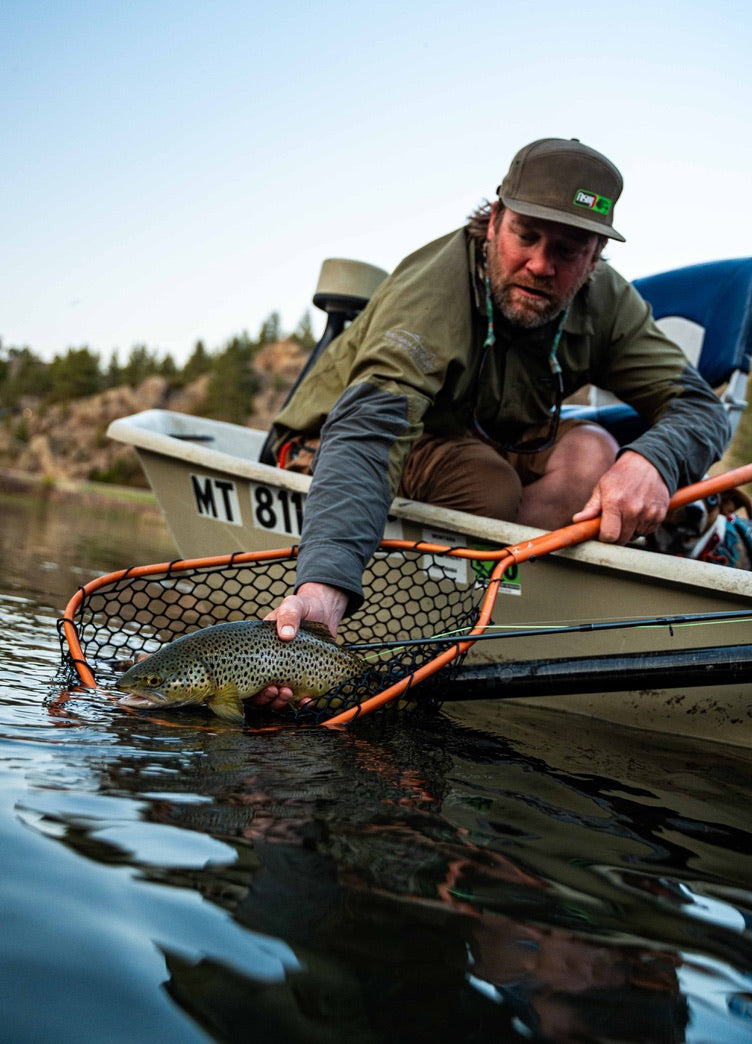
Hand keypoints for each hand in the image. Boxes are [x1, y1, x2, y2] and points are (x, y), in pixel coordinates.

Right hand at [251, 583, 348, 709]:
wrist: (325, 611)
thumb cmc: (303, 607)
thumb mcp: (293, 605)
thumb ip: (288, 615)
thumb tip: (286, 635)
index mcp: (260, 651)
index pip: (246, 676)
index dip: (253, 689)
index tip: (267, 686)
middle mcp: (270, 666)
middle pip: (260, 693)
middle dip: (267, 698)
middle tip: (278, 691)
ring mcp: (287, 674)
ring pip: (277, 699)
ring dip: (281, 702)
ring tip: (289, 694)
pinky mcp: (304, 678)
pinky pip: (299, 698)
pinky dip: (302, 703)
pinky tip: (308, 701)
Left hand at [572, 451, 669, 543]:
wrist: (648, 463)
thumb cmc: (621, 476)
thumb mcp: (602, 488)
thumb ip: (591, 507)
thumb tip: (577, 520)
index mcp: (615, 503)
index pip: (609, 536)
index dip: (604, 538)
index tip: (602, 533)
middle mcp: (633, 510)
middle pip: (622, 540)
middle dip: (616, 536)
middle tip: (613, 525)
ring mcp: (648, 513)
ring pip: (635, 536)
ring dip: (630, 531)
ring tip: (627, 515)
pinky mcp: (660, 515)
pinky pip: (648, 531)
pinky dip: (642, 527)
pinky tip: (639, 513)